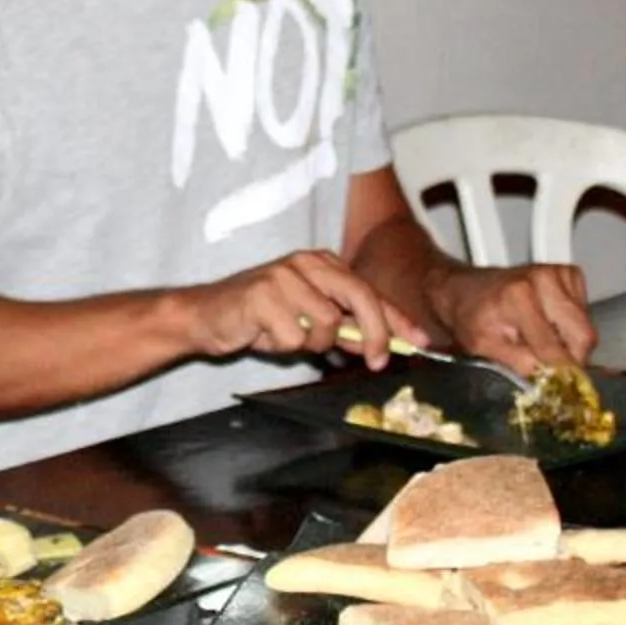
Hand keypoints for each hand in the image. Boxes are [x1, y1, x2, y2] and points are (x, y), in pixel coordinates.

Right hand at [179, 251, 429, 366]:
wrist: (205, 315)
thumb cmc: (258, 318)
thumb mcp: (306, 321)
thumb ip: (343, 328)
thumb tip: (380, 344)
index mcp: (320, 263)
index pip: (370, 290)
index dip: (398, 318)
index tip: (419, 342)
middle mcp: (306, 262)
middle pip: (360, 297)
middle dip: (376, 333)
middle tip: (378, 361)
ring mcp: (284, 275)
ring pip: (327, 323)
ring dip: (313, 344)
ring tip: (289, 338)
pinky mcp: (263, 295)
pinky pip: (294, 337)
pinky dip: (284, 347)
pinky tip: (265, 336)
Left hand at [429, 263, 595, 373]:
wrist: (467, 290)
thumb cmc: (471, 318)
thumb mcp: (482, 348)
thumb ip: (518, 364)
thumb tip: (551, 380)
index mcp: (520, 296)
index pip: (556, 348)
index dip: (560, 375)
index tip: (560, 392)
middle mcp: (545, 278)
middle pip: (583, 336)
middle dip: (570, 359)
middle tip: (548, 367)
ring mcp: (561, 273)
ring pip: (586, 328)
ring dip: (569, 343)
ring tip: (540, 341)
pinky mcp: (571, 274)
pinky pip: (585, 315)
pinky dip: (570, 327)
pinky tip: (547, 324)